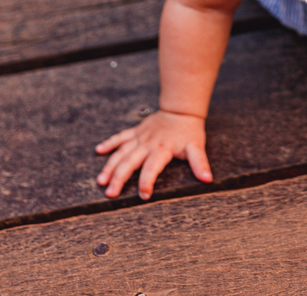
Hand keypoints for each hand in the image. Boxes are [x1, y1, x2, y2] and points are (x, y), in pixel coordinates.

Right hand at [95, 110, 211, 198]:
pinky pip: (120, 137)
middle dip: (119, 178)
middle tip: (110, 193)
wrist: (181, 110)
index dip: (147, 182)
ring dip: (110, 166)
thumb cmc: (189, 130)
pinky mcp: (136, 131)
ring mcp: (139, 137)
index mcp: (161, 149)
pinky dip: (109, 143)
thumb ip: (200, 163)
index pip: (151, 169)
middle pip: (129, 163)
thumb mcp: (196, 147)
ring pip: (121, 153)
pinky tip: (99, 151)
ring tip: (101, 180)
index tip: (144, 195)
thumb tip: (208, 179)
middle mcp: (147, 144)